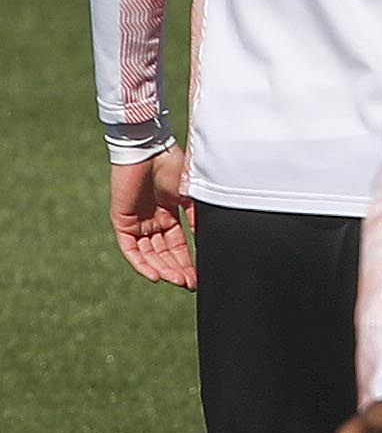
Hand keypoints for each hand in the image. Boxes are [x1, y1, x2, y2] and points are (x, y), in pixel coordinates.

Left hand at [109, 148, 195, 288]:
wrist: (149, 147)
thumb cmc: (172, 163)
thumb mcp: (191, 193)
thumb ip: (197, 217)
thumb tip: (207, 239)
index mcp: (170, 214)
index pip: (178, 246)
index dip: (188, 262)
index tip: (199, 278)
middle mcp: (152, 221)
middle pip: (164, 254)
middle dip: (177, 270)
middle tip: (189, 284)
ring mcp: (137, 222)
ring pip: (149, 255)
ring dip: (163, 269)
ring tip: (177, 281)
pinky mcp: (122, 220)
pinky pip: (131, 249)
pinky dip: (141, 263)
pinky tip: (155, 276)